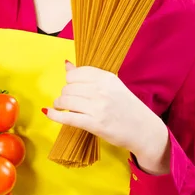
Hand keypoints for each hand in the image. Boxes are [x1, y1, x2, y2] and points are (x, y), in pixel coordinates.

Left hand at [44, 62, 170, 174]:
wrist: (144, 130)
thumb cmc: (127, 107)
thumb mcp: (112, 86)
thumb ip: (88, 75)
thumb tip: (66, 64)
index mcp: (106, 78)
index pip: (75, 74)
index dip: (70, 81)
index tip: (73, 88)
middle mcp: (101, 90)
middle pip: (68, 88)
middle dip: (65, 94)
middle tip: (70, 101)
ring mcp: (98, 107)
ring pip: (65, 100)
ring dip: (60, 104)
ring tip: (63, 107)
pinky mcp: (94, 124)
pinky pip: (67, 117)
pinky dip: (54, 115)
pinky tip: (49, 112)